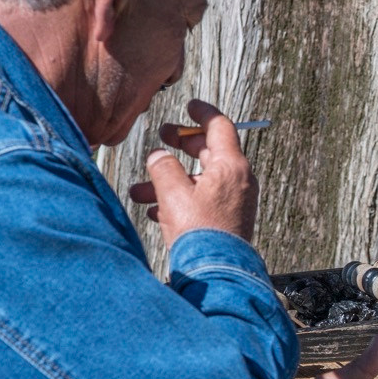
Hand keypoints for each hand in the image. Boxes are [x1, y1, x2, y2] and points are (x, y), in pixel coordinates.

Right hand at [127, 99, 258, 248]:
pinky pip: (201, 201)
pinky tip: (154, 212)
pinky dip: (178, 201)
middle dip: (180, 145)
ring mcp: (233, 201)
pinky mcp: (226, 220)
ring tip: (139, 190)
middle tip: (162, 137)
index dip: (202, 113)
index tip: (189, 105)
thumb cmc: (199, 232)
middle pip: (208, 151)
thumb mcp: (173, 193)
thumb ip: (163, 167)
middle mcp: (237, 181)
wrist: (217, 273)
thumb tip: (158, 156)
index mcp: (231, 166)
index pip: (220, 126)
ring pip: (198, 180)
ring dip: (168, 181)